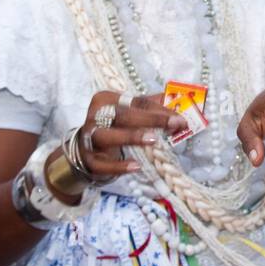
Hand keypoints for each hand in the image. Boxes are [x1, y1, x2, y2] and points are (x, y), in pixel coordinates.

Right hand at [58, 91, 188, 186]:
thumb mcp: (127, 113)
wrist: (83, 150)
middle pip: (123, 115)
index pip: (136, 102)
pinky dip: (119, 166)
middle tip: (175, 124)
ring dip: (131, 137)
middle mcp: (95, 116)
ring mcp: (89, 138)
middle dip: (151, 119)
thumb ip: (150, 106)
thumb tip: (178, 99)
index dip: (160, 109)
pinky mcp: (87, 160)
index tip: (180, 117)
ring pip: (107, 136)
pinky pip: (102, 164)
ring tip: (153, 140)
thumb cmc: (113, 127)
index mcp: (106, 100)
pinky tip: (136, 166)